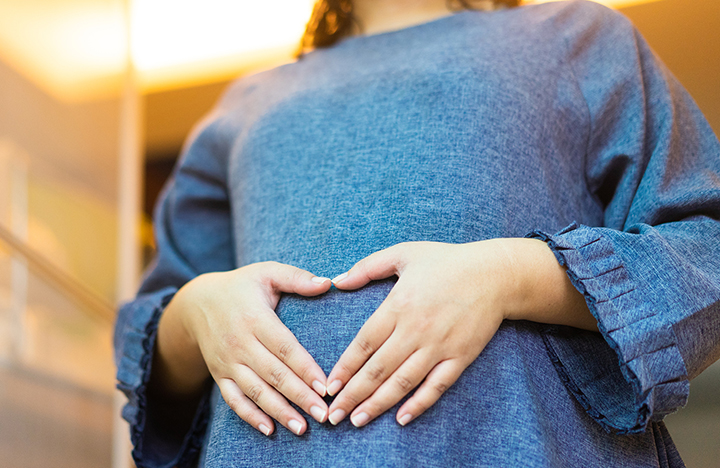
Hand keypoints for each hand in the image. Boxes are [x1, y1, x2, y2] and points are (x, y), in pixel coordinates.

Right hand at [153, 262, 332, 436]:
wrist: (197, 302)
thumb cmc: (241, 286)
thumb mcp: (266, 272)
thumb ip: (296, 277)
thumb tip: (327, 283)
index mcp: (254, 318)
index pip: (284, 347)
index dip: (305, 368)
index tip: (325, 386)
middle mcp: (239, 343)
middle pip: (274, 374)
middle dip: (299, 397)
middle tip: (324, 414)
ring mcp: (228, 362)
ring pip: (256, 391)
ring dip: (279, 411)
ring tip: (302, 427)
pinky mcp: (219, 375)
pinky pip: (234, 400)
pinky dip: (250, 416)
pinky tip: (270, 429)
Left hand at [325, 238, 594, 427]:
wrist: (495, 274)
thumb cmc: (446, 261)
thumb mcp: (403, 254)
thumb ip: (367, 267)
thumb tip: (336, 281)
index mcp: (398, 305)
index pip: (364, 344)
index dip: (345, 367)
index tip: (328, 386)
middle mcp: (416, 330)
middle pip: (378, 369)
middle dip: (353, 394)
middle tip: (334, 415)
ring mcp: (439, 346)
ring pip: (403, 382)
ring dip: (378, 404)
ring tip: (358, 420)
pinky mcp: (460, 357)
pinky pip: (436, 386)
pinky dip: (419, 403)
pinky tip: (401, 418)